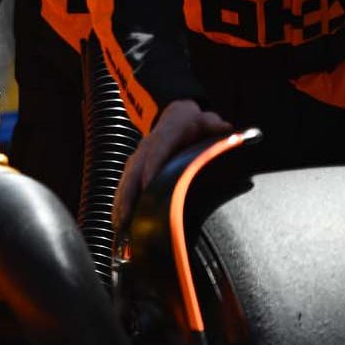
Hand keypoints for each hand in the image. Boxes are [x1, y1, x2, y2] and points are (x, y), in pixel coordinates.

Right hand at [114, 100, 232, 230]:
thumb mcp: (208, 121)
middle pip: (135, 169)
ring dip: (121, 202)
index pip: (157, 150)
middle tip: (126, 216)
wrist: (180, 118)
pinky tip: (119, 222)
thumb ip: (215, 126)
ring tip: (119, 225)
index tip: (148, 185)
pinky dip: (121, 203)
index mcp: (167, 132)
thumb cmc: (196, 124)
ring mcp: (140, 157)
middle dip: (129, 193)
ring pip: (127, 179)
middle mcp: (149, 144)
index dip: (152, 167)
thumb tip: (225, 129)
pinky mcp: (136, 169)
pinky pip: (126, 186)